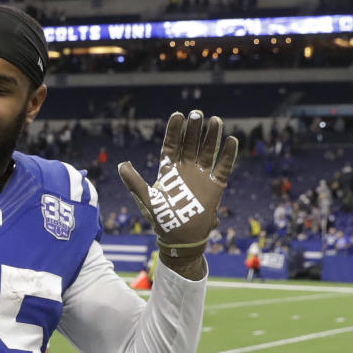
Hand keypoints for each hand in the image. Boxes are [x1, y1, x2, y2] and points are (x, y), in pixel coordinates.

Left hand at [118, 111, 237, 274]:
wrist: (181, 238)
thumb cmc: (162, 219)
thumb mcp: (147, 199)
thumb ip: (134, 182)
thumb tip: (121, 165)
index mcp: (168, 171)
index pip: (171, 146)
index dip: (174, 131)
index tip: (177, 115)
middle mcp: (185, 169)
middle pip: (190, 144)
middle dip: (193, 129)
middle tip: (197, 113)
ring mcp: (201, 176)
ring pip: (207, 151)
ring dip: (211, 137)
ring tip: (215, 121)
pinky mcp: (215, 185)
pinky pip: (223, 167)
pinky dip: (228, 155)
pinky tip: (231, 140)